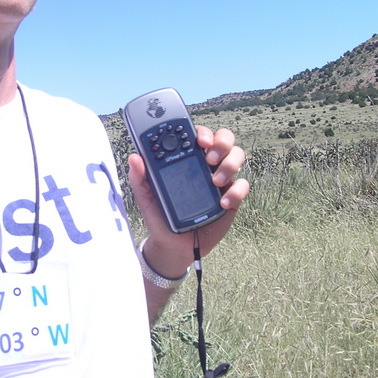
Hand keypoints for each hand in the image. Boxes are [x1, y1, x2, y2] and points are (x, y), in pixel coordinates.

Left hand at [128, 126, 249, 276]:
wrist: (173, 245)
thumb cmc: (160, 216)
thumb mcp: (146, 196)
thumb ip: (140, 177)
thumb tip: (134, 157)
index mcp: (187, 158)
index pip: (198, 135)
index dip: (201, 132)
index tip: (198, 139)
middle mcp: (207, 164)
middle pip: (223, 139)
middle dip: (221, 142)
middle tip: (209, 157)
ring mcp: (222, 179)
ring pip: (237, 156)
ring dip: (230, 163)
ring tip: (216, 180)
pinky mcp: (231, 197)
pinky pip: (242, 186)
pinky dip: (236, 191)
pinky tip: (222, 202)